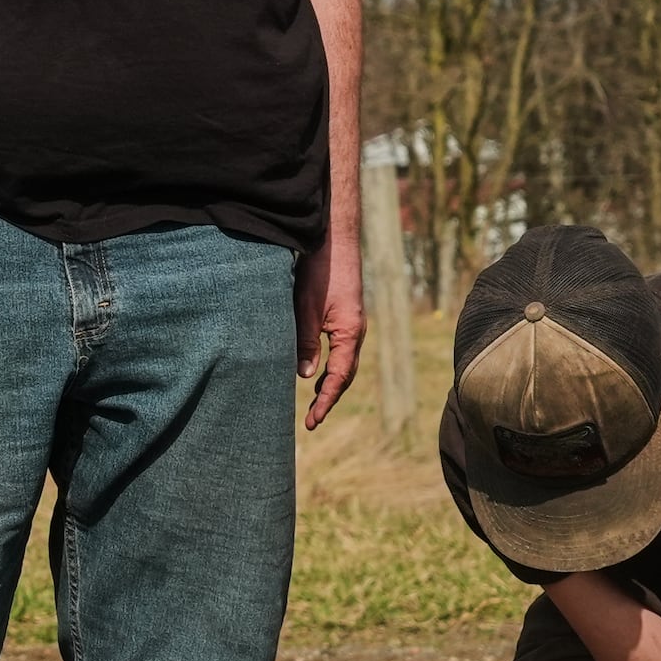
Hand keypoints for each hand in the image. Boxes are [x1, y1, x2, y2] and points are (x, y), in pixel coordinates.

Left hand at [295, 228, 364, 428]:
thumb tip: (305, 376)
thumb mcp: (307, 309)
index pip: (339, 378)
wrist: (334, 238)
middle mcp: (356, 331)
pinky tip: (317, 368)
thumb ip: (306, 342)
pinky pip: (341, 348)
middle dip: (330, 398)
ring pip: (344, 362)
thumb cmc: (321, 271)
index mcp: (349, 333)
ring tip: (315, 400)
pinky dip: (331, 364)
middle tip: (312, 419)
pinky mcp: (346, 314)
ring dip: (331, 382)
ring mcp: (353, 322)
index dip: (325, 402)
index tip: (312, 422)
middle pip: (346, 375)